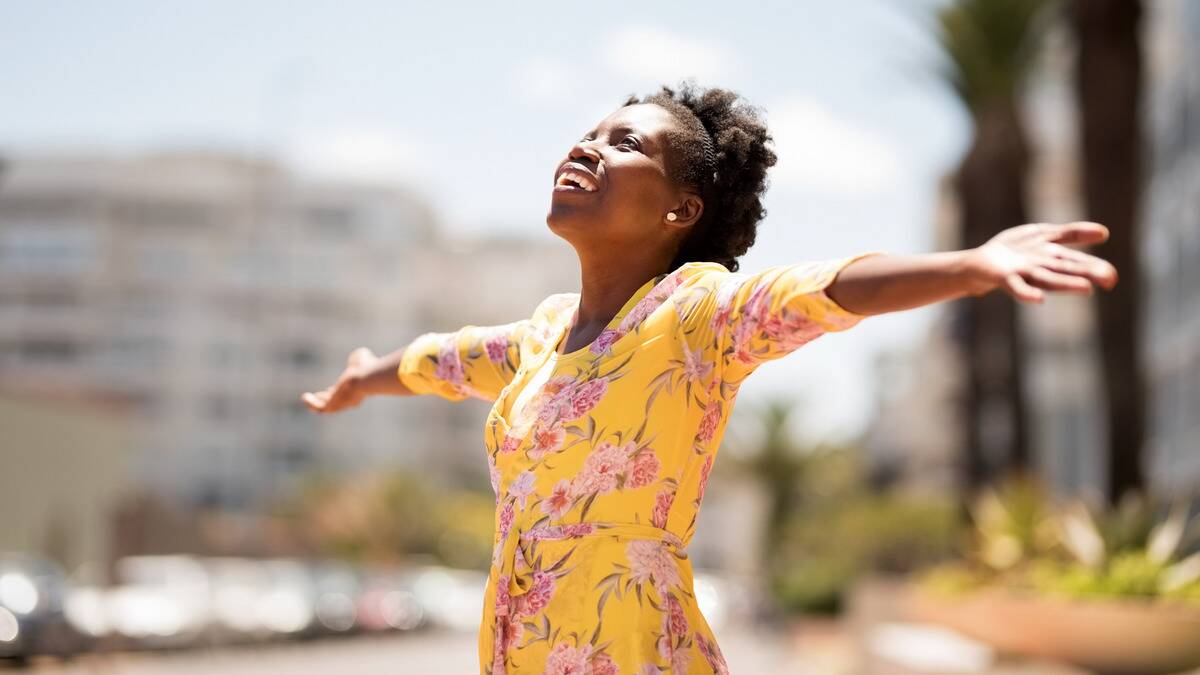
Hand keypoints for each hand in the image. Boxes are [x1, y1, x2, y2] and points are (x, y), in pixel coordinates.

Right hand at [301, 347, 378, 413]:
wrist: (367, 377)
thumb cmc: (367, 366)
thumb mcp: (361, 358)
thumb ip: (357, 358)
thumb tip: (358, 355)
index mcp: (356, 389)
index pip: (344, 394)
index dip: (335, 392)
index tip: (328, 390)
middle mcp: (350, 399)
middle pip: (335, 402)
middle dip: (325, 399)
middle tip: (317, 395)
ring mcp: (341, 404)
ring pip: (327, 407)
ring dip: (315, 403)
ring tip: (304, 397)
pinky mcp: (333, 405)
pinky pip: (321, 408)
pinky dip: (311, 404)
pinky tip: (304, 397)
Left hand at [965, 221, 1118, 302]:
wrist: (979, 263)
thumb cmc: (1015, 250)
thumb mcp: (1044, 235)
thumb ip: (1071, 234)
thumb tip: (1104, 233)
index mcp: (1052, 258)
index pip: (1078, 261)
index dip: (1096, 267)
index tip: (1114, 277)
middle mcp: (1042, 268)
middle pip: (1067, 270)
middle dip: (1088, 273)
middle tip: (1111, 280)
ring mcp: (1024, 273)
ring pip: (1048, 279)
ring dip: (1065, 284)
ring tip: (1086, 288)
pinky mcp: (1005, 277)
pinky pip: (1017, 287)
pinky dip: (1027, 293)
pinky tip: (1038, 298)